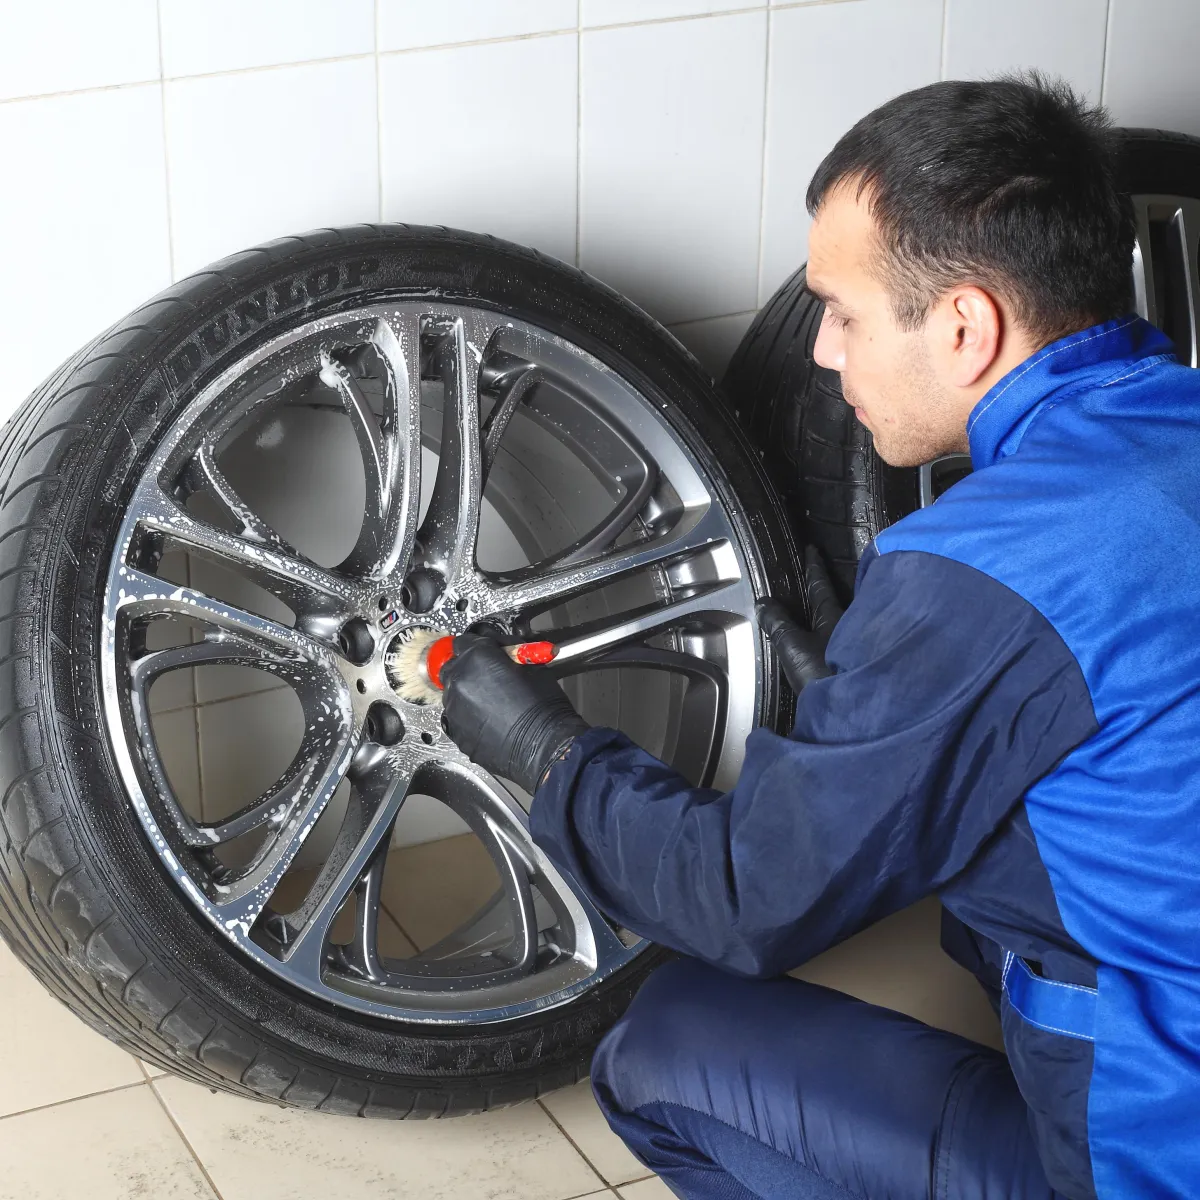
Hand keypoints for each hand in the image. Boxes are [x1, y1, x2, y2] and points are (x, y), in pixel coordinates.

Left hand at [440, 632, 590, 793]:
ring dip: (467, 693)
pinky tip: (488, 720)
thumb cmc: (543, 706)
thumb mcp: (531, 665)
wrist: (544, 745)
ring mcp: (454, 707)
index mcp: (477, 657)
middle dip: (468, 668)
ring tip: (492, 703)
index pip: (464, 641)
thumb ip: (508, 653)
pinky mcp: (455, 730)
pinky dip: (467, 715)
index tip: (486, 654)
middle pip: (453, 665)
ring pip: (453, 692)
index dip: (477, 647)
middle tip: (489, 677)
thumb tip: (502, 650)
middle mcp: (459, 680)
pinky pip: (456, 716)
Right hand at [756, 547, 844, 692]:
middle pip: (835, 602)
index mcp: (834, 616)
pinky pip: (844, 641)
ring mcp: (856, 646)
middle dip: (825, 590)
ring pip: (841, 622)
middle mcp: (849, 626)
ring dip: (829, 614)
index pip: (821, 585)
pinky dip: (833, 636)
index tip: (813, 550)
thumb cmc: (825, 673)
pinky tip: (827, 643)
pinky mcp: (856, 666)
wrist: (852, 712)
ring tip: (818, 609)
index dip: (814, 567)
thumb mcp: (793, 646)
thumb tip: (764, 602)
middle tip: (816, 577)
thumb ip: (778, 624)